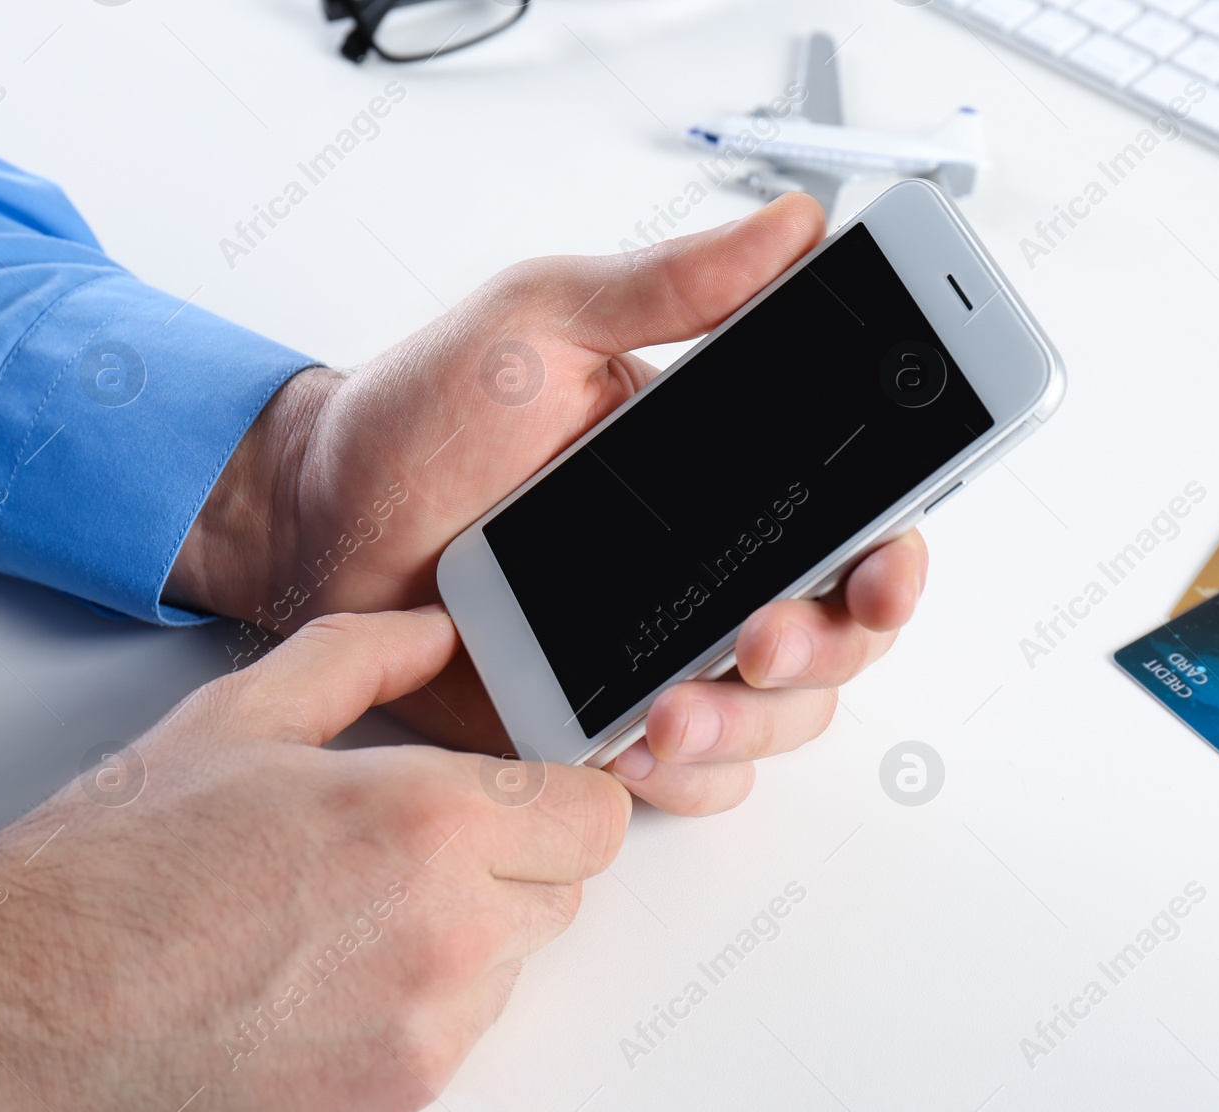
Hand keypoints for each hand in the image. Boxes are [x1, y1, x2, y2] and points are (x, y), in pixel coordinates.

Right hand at [0, 608, 628, 1111]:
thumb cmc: (119, 869)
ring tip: (360, 903)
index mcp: (428, 818)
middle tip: (418, 837)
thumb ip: (369, 653)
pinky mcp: (405, 1086)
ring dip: (475, 924)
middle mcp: (450, 927)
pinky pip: (469, 1023)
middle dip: (515, 852)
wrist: (29, 1007)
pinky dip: (431, 994)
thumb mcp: (246, 714)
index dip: (564, 793)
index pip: (595, 813)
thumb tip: (439, 633)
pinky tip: (339, 965)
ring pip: (521, 955)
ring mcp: (432, 1020)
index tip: (528, 788)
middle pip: (568, 884)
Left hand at [166, 194, 928, 814]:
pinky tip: (636, 746)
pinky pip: (696, 773)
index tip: (886, 564)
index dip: (895, 553)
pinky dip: (688, 775)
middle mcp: (717, 568)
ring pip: (780, 715)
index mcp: (727, 476)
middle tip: (760, 638)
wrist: (323, 522)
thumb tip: (794, 228)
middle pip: (840, 634)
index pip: (857, 520)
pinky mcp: (611, 715)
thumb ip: (670, 288)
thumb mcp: (543, 323)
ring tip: (672, 709)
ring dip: (751, 722)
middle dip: (825, 649)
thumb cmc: (426, 417)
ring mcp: (669, 648)